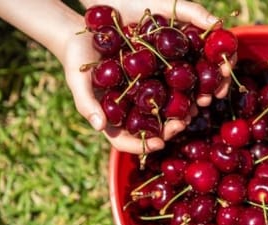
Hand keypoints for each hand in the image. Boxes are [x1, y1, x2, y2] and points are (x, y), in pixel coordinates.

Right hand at [68, 0, 231, 152]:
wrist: (83, 35)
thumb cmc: (75, 60)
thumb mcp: (77, 80)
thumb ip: (86, 103)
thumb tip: (99, 127)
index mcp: (110, 119)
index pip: (125, 141)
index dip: (142, 145)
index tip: (159, 143)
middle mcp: (128, 112)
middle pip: (149, 130)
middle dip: (167, 131)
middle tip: (182, 123)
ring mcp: (140, 96)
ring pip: (162, 113)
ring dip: (178, 114)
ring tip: (192, 109)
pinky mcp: (150, 79)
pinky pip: (167, 90)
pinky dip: (180, 93)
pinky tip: (192, 89)